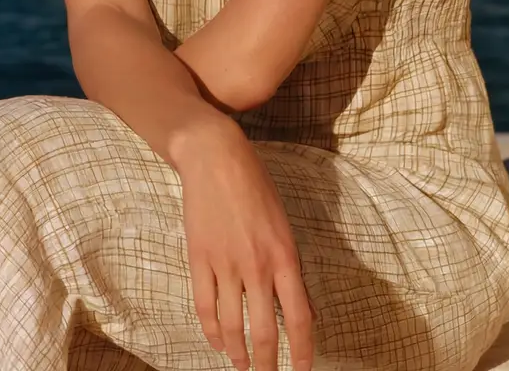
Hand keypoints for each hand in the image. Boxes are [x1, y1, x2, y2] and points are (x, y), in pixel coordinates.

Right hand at [175, 122, 316, 370]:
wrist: (217, 158)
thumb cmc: (256, 187)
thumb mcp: (284, 225)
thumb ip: (294, 271)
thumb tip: (308, 311)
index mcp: (284, 256)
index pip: (300, 317)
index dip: (303, 351)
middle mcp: (257, 265)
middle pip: (265, 331)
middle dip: (268, 364)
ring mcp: (226, 264)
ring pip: (232, 326)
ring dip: (238, 353)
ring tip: (242, 365)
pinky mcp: (199, 259)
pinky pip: (205, 307)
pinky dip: (212, 331)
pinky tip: (218, 341)